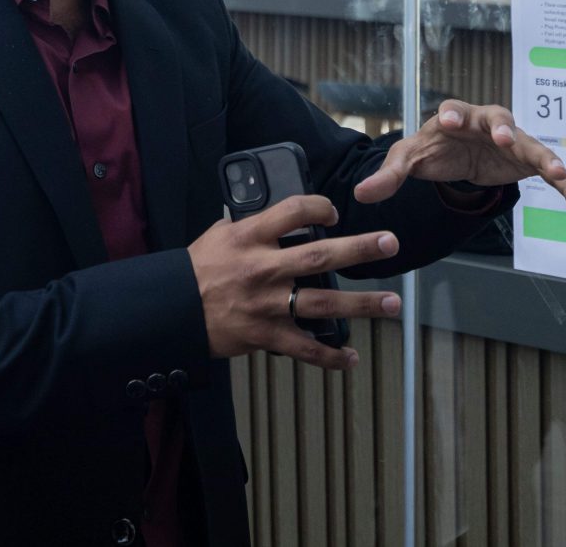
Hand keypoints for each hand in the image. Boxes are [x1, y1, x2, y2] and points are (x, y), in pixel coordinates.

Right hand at [188, 195, 401, 371]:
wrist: (172, 310)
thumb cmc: (196, 269)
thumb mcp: (219, 235)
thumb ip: (251, 226)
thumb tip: (279, 217)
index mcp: (250, 237)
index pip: (293, 211)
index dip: (319, 207)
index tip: (333, 212)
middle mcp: (264, 268)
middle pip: (320, 255)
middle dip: (360, 249)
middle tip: (391, 244)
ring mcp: (267, 304)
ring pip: (323, 303)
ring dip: (362, 304)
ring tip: (393, 304)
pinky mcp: (265, 335)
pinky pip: (305, 349)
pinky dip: (330, 357)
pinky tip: (352, 358)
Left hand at [353, 98, 565, 212]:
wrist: (456, 154)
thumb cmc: (433, 148)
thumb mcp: (409, 160)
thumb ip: (390, 175)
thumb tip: (362, 196)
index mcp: (455, 118)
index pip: (453, 110)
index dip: (453, 115)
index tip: (450, 122)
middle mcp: (487, 123)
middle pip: (498, 118)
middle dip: (502, 127)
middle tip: (504, 137)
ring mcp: (512, 139)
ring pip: (531, 144)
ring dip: (545, 157)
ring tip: (559, 173)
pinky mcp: (528, 160)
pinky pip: (550, 171)